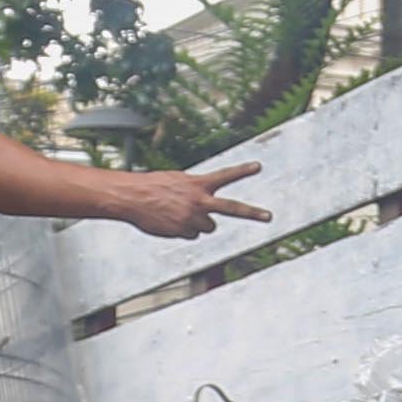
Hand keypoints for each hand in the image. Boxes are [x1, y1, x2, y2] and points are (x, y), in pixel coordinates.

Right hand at [108, 158, 267, 242]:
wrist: (132, 197)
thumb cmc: (153, 187)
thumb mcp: (178, 182)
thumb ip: (196, 192)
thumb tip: (207, 214)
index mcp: (198, 184)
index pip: (225, 176)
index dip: (243, 171)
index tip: (258, 166)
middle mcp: (199, 200)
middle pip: (232, 208)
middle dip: (253, 213)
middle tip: (269, 217)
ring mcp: (193, 217)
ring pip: (207, 227)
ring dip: (198, 223)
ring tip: (178, 214)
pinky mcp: (184, 231)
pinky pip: (191, 234)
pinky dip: (183, 230)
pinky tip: (169, 222)